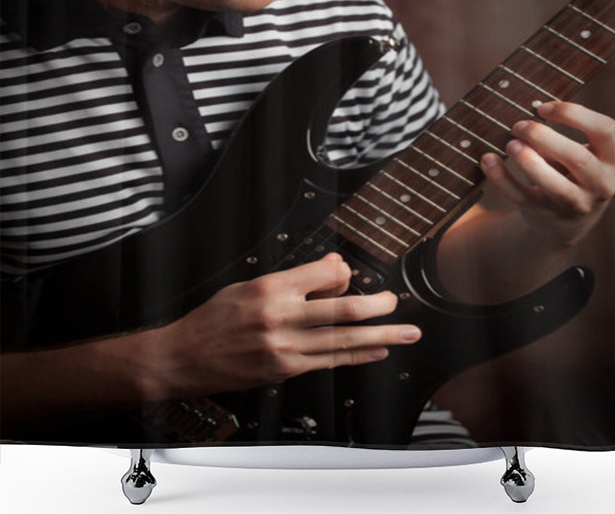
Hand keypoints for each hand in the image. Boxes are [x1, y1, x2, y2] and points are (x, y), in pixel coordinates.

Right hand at [146, 253, 421, 398]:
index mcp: (271, 288)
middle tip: (396, 304)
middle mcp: (281, 317)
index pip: (324, 275)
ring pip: (343, 340)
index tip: (352, 275)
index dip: (345, 273)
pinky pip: (330, 362)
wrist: (184, 357)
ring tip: (406, 333)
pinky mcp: (285, 370)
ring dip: (381, 337)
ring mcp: (285, 348)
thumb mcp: (250, 285)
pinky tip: (376, 352)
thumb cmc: (215, 318)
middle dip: (378, 308)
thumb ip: (294, 278)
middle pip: (342, 310)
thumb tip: (333, 268)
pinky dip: (357, 356)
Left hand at [479, 101, 614, 246]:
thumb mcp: (584, 152)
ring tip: (510, 144)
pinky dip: (501, 178)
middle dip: (544, 137)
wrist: (567, 220)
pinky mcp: (546, 214)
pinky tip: (488, 159)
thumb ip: (565, 136)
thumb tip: (529, 119)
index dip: (575, 114)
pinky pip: (522, 196)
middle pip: (578, 157)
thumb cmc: (575, 171)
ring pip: (555, 185)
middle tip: (519, 125)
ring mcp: (576, 204)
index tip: (544, 107)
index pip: (607, 130)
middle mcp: (602, 184)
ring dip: (528, 161)